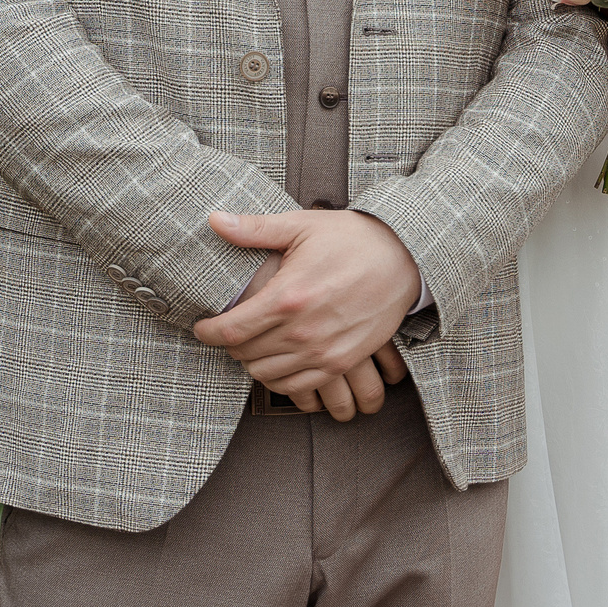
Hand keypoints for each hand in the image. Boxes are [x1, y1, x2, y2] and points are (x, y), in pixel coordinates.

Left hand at [194, 210, 422, 420]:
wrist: (405, 258)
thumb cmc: (353, 238)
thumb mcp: (302, 226)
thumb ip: (254, 229)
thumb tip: (214, 220)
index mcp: (288, 297)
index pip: (231, 331)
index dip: (208, 332)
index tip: (202, 327)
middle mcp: (303, 331)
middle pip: (245, 355)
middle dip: (229, 344)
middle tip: (229, 329)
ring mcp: (324, 352)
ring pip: (266, 375)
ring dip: (252, 361)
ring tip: (253, 342)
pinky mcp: (342, 362)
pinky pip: (297, 386)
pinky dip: (279, 378)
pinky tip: (278, 359)